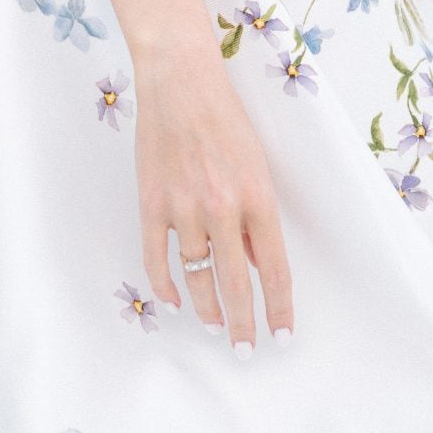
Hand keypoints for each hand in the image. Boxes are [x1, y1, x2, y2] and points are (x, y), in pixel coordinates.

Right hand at [133, 46, 292, 352]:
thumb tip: (256, 264)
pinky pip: (157, 258)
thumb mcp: (257, 165)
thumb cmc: (226, 118)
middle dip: (242, 324)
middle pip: (235, 284)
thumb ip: (256, 218)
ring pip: (196, 277)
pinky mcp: (151, 204)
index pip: (274, 269)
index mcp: (257, 198)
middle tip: (246, 350)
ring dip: (207, 309)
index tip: (282, 335)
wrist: (180, 82)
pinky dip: (166, 286)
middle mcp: (222, 208)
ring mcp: (183, 208)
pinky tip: (176, 302)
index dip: (279, 308)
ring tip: (214, 328)